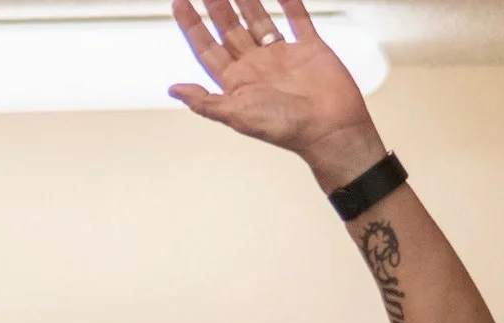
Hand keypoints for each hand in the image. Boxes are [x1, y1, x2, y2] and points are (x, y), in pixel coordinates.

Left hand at [168, 0, 380, 178]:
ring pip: (259, 20)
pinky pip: (297, 19)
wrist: (330, 129)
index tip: (179, 3)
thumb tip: (173, 90)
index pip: (206, 47)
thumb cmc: (285, 129)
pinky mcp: (310, 48)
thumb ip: (205, 101)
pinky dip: (290, 2)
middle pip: (229, 29)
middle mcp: (256, 66)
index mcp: (236, 81)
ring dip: (246, 1)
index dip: (191, 25)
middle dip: (216, 6)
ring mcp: (282, 55)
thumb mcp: (237, 116)